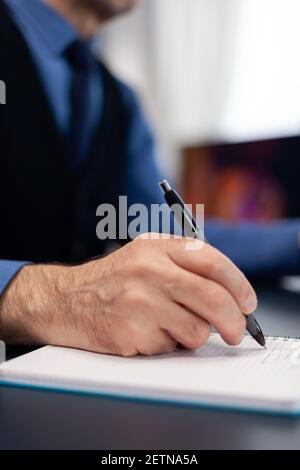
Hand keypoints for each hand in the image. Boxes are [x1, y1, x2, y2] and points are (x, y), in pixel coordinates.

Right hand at [0, 235, 256, 355]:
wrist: (65, 299)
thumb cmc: (112, 280)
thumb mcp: (146, 256)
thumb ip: (185, 267)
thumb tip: (231, 297)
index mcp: (157, 248)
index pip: (213, 263)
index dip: (238, 285)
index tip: (247, 303)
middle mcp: (148, 270)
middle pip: (213, 298)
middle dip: (234, 321)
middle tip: (237, 332)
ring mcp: (139, 301)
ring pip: (197, 330)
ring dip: (191, 334)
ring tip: (167, 325)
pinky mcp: (130, 331)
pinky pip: (169, 347)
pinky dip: (164, 344)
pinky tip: (142, 331)